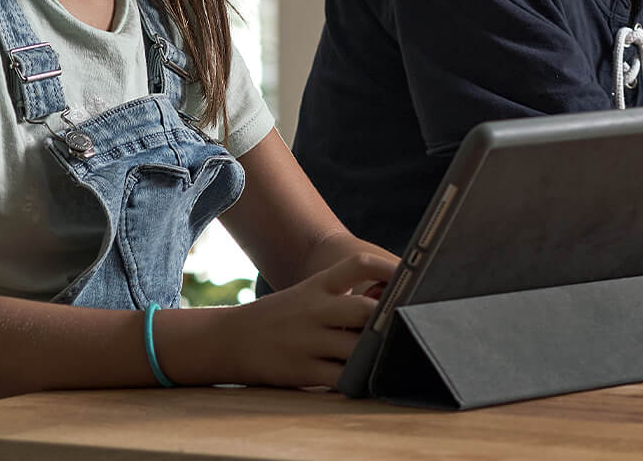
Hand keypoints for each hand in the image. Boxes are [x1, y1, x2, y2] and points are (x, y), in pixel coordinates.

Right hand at [216, 252, 398, 387]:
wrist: (228, 339)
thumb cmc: (281, 316)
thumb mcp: (308, 295)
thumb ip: (344, 297)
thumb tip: (393, 301)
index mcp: (318, 286)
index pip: (359, 264)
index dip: (389, 266)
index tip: (413, 274)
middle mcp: (314, 310)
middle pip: (366, 311)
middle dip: (391, 319)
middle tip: (414, 324)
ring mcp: (307, 342)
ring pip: (358, 348)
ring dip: (379, 352)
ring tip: (398, 353)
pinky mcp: (302, 371)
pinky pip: (342, 378)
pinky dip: (360, 379)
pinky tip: (372, 377)